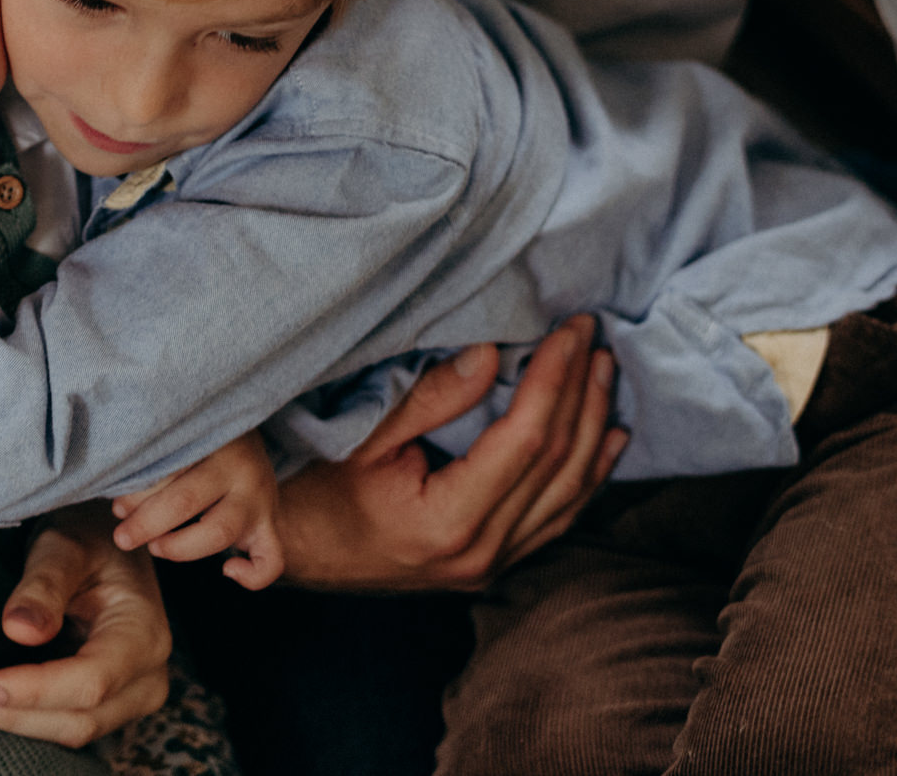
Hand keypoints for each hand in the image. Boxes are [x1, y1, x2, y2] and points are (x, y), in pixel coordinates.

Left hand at [0, 503, 171, 746]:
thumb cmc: (85, 536)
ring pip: (70, 729)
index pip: (90, 681)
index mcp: (145, 633)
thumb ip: (43, 586)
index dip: (34, 691)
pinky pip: (63, 723)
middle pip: (80, 717)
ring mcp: (131, 695)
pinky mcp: (109, 703)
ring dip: (13, 717)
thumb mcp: (63, 546)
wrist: (102, 542)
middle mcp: (147, 675)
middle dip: (15, 711)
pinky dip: (21, 713)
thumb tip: (18, 631)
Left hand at [108, 432, 283, 587]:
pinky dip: (253, 576)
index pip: (168, 470)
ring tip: (155, 547)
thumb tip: (122, 510)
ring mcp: (261, 499)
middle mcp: (240, 469)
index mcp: (212, 442)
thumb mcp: (181, 441)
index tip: (117, 509)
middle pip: (185, 501)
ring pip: (220, 532)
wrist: (246, 439)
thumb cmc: (200, 443)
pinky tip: (227, 570)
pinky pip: (271, 561)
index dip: (136, 495)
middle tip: (123, 537)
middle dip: (146, 524)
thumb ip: (154, 468)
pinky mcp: (271, 526)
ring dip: (179, 547)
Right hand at [276, 315, 626, 590]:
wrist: (288, 555)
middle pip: (558, 464)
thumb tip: (491, 353)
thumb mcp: (360, 438)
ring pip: (570, 494)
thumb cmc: (309, 492)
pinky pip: (556, 517)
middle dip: (582, 391)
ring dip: (594, 427)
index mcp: (448, 520)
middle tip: (593, 335)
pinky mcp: (489, 564)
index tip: (569, 330)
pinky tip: (607, 441)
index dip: (554, 379)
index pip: (526, 440)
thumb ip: (428, 398)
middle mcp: (481, 552)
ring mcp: (489, 565)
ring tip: (606, 372)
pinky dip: (587, 475)